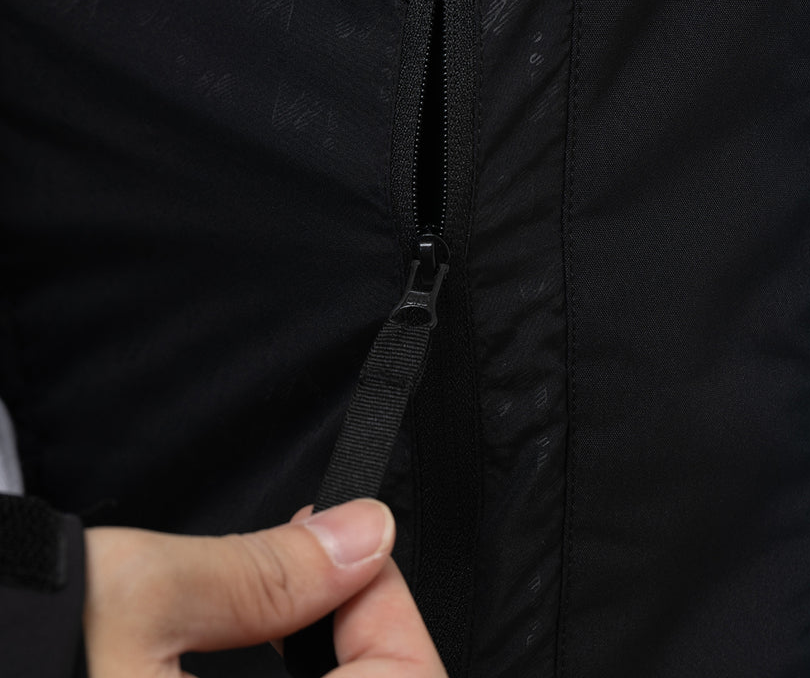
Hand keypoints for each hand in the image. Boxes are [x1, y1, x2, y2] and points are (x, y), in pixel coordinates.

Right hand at [83, 498, 446, 676]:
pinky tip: (238, 664)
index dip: (387, 605)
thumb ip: (267, 571)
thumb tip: (364, 531)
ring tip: (274, 605)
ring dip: (320, 668)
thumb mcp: (135, 596)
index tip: (350, 544)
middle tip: (310, 564)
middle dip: (353, 637)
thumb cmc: (16, 648)